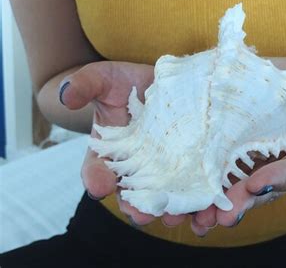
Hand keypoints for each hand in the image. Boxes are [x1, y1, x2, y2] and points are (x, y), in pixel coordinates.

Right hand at [59, 61, 187, 226]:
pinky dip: (200, 199)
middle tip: (143, 215)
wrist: (155, 82)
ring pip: (166, 197)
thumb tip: (68, 95)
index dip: (96, 178)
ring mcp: (165, 167)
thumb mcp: (101, 79)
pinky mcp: (191, 162)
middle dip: (139, 208)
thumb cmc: (123, 83)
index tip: (100, 186)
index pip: (97, 170)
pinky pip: (195, 185)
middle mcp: (135, 167)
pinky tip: (207, 207)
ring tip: (176, 217)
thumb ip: (85, 85)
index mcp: (108, 153)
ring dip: (171, 211)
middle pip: (134, 195)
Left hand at [191, 57, 285, 236]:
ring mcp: (249, 167)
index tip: (256, 182)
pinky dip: (200, 199)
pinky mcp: (225, 164)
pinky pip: (215, 184)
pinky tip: (183, 211)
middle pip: (263, 189)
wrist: (260, 78)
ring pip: (236, 194)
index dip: (280, 178)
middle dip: (242, 204)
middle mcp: (276, 165)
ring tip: (198, 220)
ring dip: (217, 210)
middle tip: (222, 217)